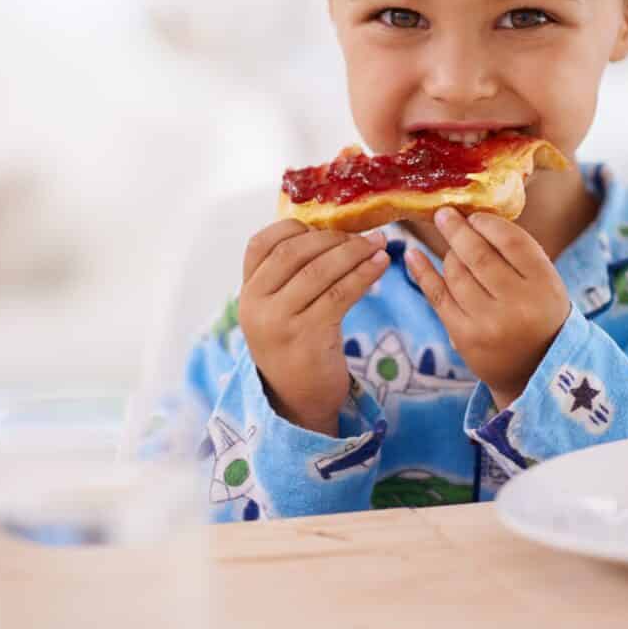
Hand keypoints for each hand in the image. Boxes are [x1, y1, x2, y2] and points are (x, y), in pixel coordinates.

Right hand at [238, 220, 389, 434]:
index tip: (326, 225)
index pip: (261, 244)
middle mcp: (255, 305)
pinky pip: (340, 294)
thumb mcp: (278, 311)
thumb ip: (288, 276)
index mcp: (247, 293)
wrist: (298, 402)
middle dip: (333, 238)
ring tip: (379, 244)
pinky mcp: (307, 336)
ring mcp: (279, 321)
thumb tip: (328, 229)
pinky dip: (364, 273)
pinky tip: (380, 265)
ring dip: (354, 252)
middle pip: (294, 252)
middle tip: (364, 235)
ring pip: (319, 270)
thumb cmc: (295, 347)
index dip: (295, 228)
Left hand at [406, 208, 569, 410]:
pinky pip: (437, 295)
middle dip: (457, 230)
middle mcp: (517, 304)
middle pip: (479, 255)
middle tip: (444, 214)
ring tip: (451, 246)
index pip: (512, 241)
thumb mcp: (545, 284)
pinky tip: (412, 254)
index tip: (475, 216)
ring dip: (449, 254)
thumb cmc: (539, 316)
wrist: (534, 372)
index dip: (489, 224)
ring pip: (456, 273)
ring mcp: (488, 322)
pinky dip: (423, 271)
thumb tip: (475, 216)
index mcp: (544, 285)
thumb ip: (519, 254)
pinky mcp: (463, 336)